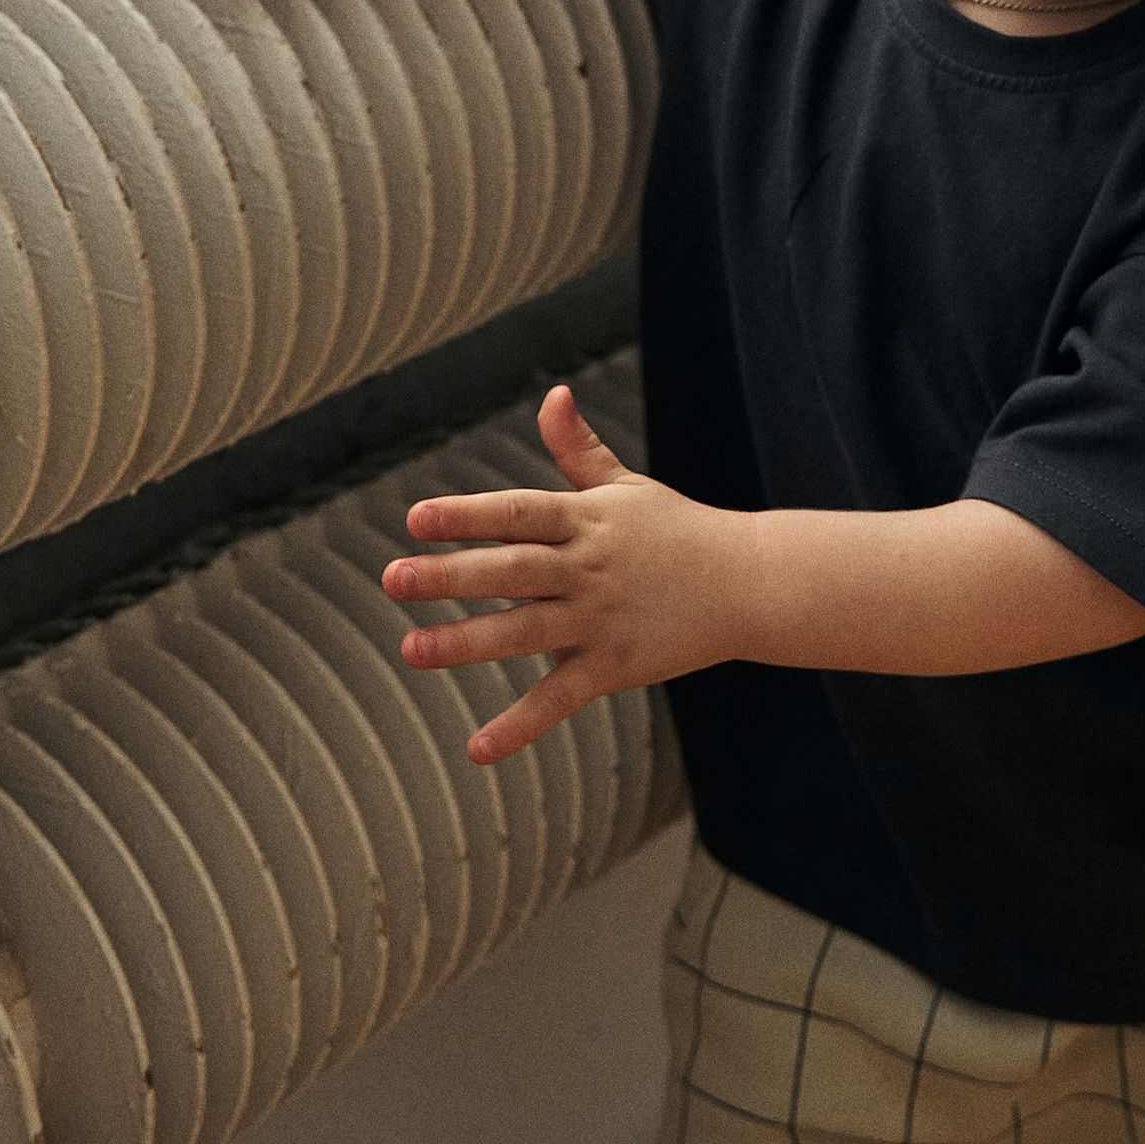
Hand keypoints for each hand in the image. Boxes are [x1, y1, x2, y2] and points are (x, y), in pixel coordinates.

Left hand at [381, 384, 743, 762]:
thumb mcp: (628, 486)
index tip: (416, 518)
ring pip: (525, 633)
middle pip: (512, 570)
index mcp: (588, 520)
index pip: (519, 513)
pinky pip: (560, 699)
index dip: (468, 515)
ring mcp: (602, 620)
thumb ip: (579, 448)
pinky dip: (520, 725)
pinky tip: (477, 748)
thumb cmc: (680, 531)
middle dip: (450, 575)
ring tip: (412, 649)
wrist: (750, 583)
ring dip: (466, 643)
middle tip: (394, 578)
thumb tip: (552, 395)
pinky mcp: (615, 666)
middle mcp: (589, 569)